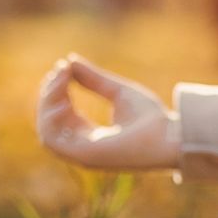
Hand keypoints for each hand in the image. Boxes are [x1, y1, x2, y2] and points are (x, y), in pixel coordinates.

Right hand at [35, 54, 180, 169]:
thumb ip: (94, 79)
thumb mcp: (118, 91)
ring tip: (61, 79)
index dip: (57, 90)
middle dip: (50, 93)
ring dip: (48, 102)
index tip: (64, 67)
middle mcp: (83, 147)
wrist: (171, 136)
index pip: (60, 115)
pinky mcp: (85, 156)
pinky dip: (51, 118)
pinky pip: (52, 139)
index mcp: (91, 136)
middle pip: (50, 121)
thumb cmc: (152, 119)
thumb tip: (70, 62)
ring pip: (46, 129)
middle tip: (61, 70)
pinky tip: (63, 99)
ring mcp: (82, 154)